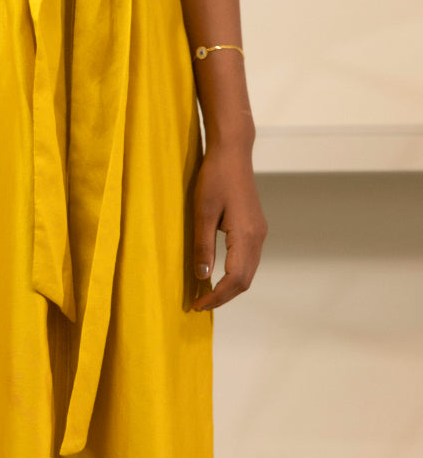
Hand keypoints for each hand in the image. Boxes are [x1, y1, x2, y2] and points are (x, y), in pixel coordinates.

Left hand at [191, 141, 267, 310]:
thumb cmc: (215, 177)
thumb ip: (202, 246)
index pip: (235, 279)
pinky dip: (236, 273)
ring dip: (230, 286)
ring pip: (249, 271)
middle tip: (200, 303)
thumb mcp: (202, 211)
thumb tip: (202, 277)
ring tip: (207, 292)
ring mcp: (259, 232)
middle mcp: (258, 237)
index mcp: (246, 235)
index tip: (198, 304)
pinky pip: (249, 259)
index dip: (217, 296)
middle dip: (224, 296)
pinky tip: (219, 272)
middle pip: (245, 280)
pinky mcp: (256, 226)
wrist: (233, 152)